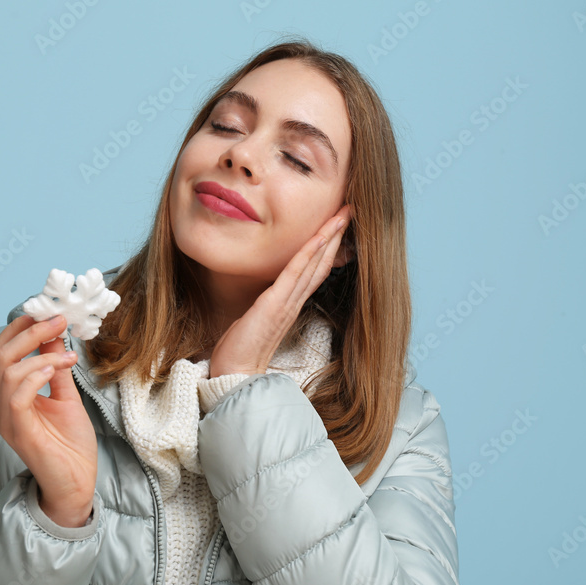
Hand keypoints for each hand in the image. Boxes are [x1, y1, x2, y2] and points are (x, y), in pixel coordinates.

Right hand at [0, 314, 96, 527]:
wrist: (76, 484)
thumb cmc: (71, 446)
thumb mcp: (66, 397)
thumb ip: (57, 368)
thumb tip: (55, 335)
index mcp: (10, 396)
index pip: (3, 351)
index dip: (22, 328)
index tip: (49, 313)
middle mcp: (2, 405)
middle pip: (0, 354)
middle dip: (30, 331)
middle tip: (59, 320)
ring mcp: (7, 419)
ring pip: (7, 370)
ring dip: (40, 352)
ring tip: (67, 351)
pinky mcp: (18, 431)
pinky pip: (16, 395)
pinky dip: (36, 374)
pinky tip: (56, 368)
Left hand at [208, 206, 350, 377]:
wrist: (235, 374)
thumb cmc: (241, 350)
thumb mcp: (254, 319)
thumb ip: (264, 304)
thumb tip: (264, 293)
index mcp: (289, 304)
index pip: (314, 270)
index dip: (327, 247)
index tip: (336, 225)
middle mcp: (294, 302)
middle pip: (321, 263)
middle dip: (335, 235)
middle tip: (350, 211)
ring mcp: (287, 303)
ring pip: (313, 264)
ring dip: (329, 237)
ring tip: (343, 215)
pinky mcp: (275, 304)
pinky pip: (295, 273)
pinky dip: (309, 253)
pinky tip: (319, 237)